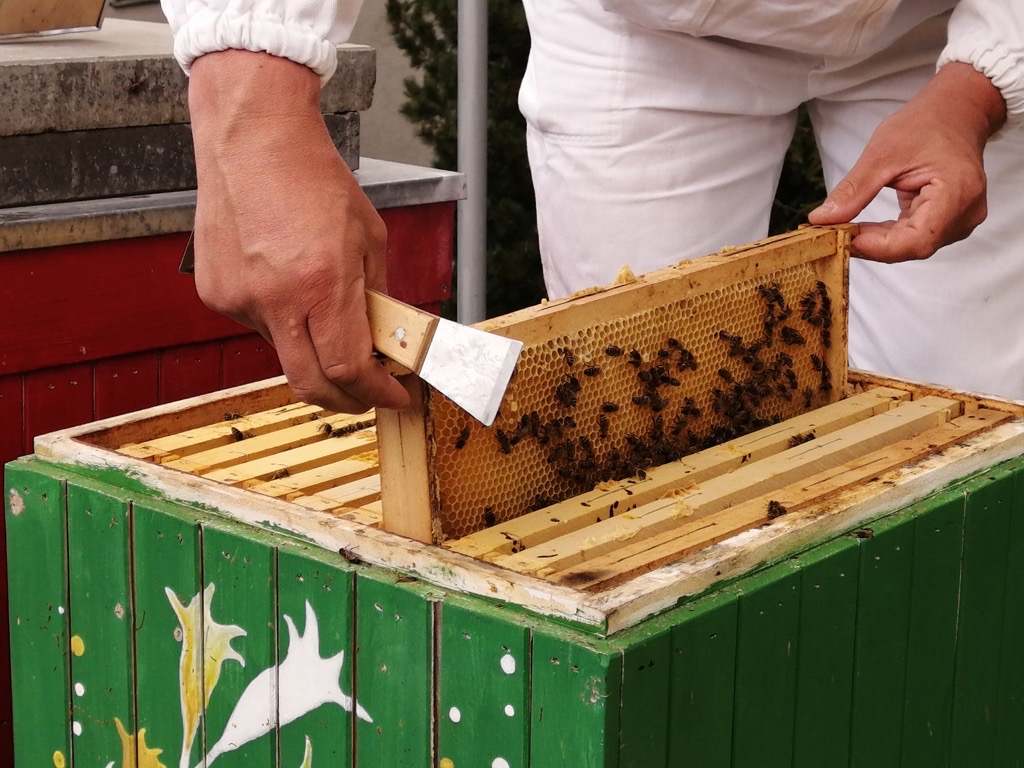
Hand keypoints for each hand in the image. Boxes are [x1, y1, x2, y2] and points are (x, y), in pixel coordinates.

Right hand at [188, 50, 409, 412]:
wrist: (252, 139)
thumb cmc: (312, 178)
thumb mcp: (368, 239)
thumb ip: (376, 298)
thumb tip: (385, 343)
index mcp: (320, 282)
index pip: (349, 368)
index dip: (375, 393)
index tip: (392, 396)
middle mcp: (275, 299)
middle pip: (310, 384)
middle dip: (345, 400)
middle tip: (366, 394)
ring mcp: (239, 299)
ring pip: (284, 352)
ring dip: (311, 347)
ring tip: (319, 303)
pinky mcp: (216, 295)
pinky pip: (257, 326)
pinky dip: (281, 319)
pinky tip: (284, 280)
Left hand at [809, 62, 1005, 261]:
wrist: (954, 114)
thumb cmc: (925, 126)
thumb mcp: (881, 154)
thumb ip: (853, 191)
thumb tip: (822, 220)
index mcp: (957, 194)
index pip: (917, 240)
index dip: (878, 247)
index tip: (843, 239)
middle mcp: (965, 213)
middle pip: (913, 247)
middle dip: (872, 245)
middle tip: (835, 235)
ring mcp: (960, 220)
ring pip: (911, 246)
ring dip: (877, 242)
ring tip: (847, 229)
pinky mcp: (949, 222)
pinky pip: (914, 238)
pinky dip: (886, 236)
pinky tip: (864, 229)